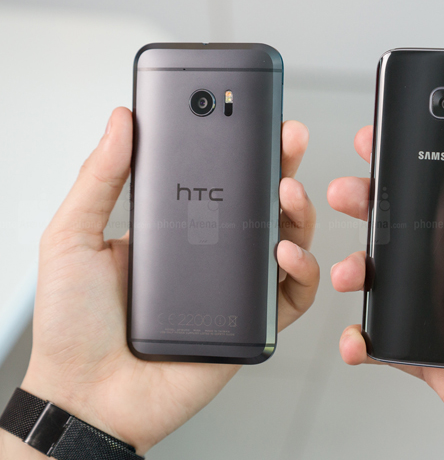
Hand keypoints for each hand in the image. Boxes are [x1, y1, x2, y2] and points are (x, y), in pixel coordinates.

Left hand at [0, 108, 318, 456]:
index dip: (240, 147)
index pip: (217, 178)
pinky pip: (292, 294)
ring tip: (288, 191)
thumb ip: (99, 178)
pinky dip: (301, 269)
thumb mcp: (72, 237)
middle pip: (261, 203)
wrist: (88, 396)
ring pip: (287, 240)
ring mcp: (233, 287)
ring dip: (299, 211)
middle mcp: (211, 254)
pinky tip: (284, 251)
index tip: (250, 116)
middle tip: (288, 139)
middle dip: (283, 165)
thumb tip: (121, 122)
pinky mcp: (251, 323)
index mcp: (175, 229)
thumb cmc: (74, 326)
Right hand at [328, 126, 443, 458]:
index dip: (422, 165)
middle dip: (374, 207)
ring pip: (391, 280)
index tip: (391, 145)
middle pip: (412, 229)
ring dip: (360, 270)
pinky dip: (364, 336)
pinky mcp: (430, 350)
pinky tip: (358, 335)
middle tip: (349, 192)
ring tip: (350, 271)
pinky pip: (387, 336)